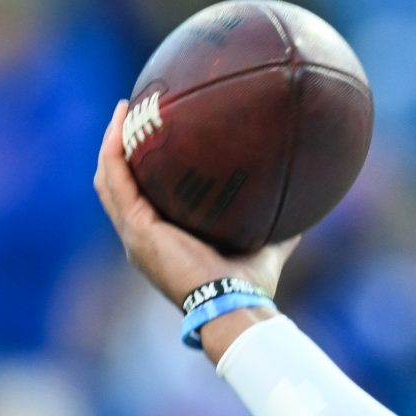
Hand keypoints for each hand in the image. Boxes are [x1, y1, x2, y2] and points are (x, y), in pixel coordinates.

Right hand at [92, 99, 298, 358]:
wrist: (237, 306)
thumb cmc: (251, 287)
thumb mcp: (266, 246)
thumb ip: (280, 226)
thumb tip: (305, 203)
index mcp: (162, 241)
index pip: (141, 198)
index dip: (140, 168)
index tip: (153, 135)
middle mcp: (142, 238)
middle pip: (118, 184)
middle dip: (121, 147)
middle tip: (133, 112)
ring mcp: (135, 235)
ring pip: (109, 178)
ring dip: (113, 142)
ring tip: (125, 109)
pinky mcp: (137, 230)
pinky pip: (115, 180)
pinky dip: (114, 151)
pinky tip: (122, 123)